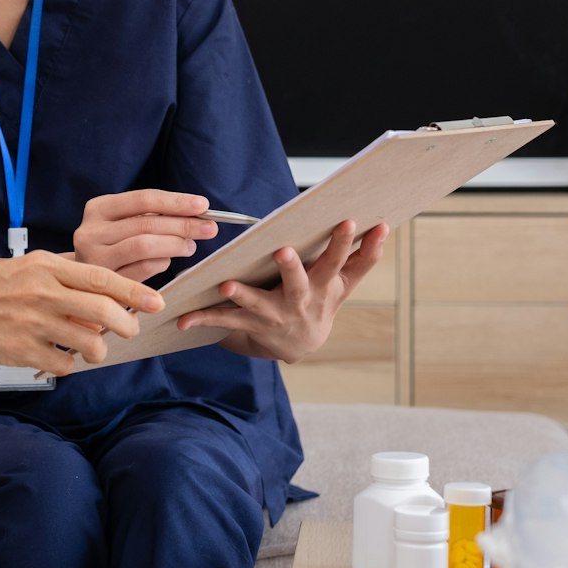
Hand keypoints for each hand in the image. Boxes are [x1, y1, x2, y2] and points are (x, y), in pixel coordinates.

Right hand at [0, 250, 163, 376]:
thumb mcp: (29, 265)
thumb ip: (66, 275)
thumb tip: (105, 292)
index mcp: (47, 267)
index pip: (101, 278)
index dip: (134, 291)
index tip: (155, 301)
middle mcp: (43, 293)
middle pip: (103, 311)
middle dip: (127, 325)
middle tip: (130, 330)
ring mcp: (33, 323)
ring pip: (89, 343)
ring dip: (99, 350)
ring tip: (91, 348)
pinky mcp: (22, 350)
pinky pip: (64, 364)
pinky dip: (69, 364)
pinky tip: (59, 356)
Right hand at [73, 188, 219, 280]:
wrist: (80, 283)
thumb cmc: (113, 248)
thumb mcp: (122, 226)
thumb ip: (150, 217)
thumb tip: (197, 210)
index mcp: (97, 209)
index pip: (142, 199)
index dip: (175, 201)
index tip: (203, 205)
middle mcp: (89, 231)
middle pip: (146, 223)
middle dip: (183, 224)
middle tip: (210, 228)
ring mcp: (93, 258)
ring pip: (144, 245)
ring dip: (175, 244)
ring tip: (191, 246)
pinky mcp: (103, 282)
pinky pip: (141, 270)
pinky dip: (161, 264)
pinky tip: (167, 261)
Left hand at [174, 221, 389, 361]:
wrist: (299, 347)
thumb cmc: (320, 303)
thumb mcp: (343, 285)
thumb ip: (363, 258)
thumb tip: (384, 227)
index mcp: (323, 287)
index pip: (337, 262)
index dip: (344, 243)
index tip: (347, 220)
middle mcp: (300, 302)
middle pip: (298, 283)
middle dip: (292, 268)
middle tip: (283, 251)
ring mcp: (274, 317)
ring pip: (257, 305)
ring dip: (242, 296)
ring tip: (226, 286)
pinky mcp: (249, 327)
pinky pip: (224, 322)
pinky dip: (203, 320)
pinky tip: (184, 319)